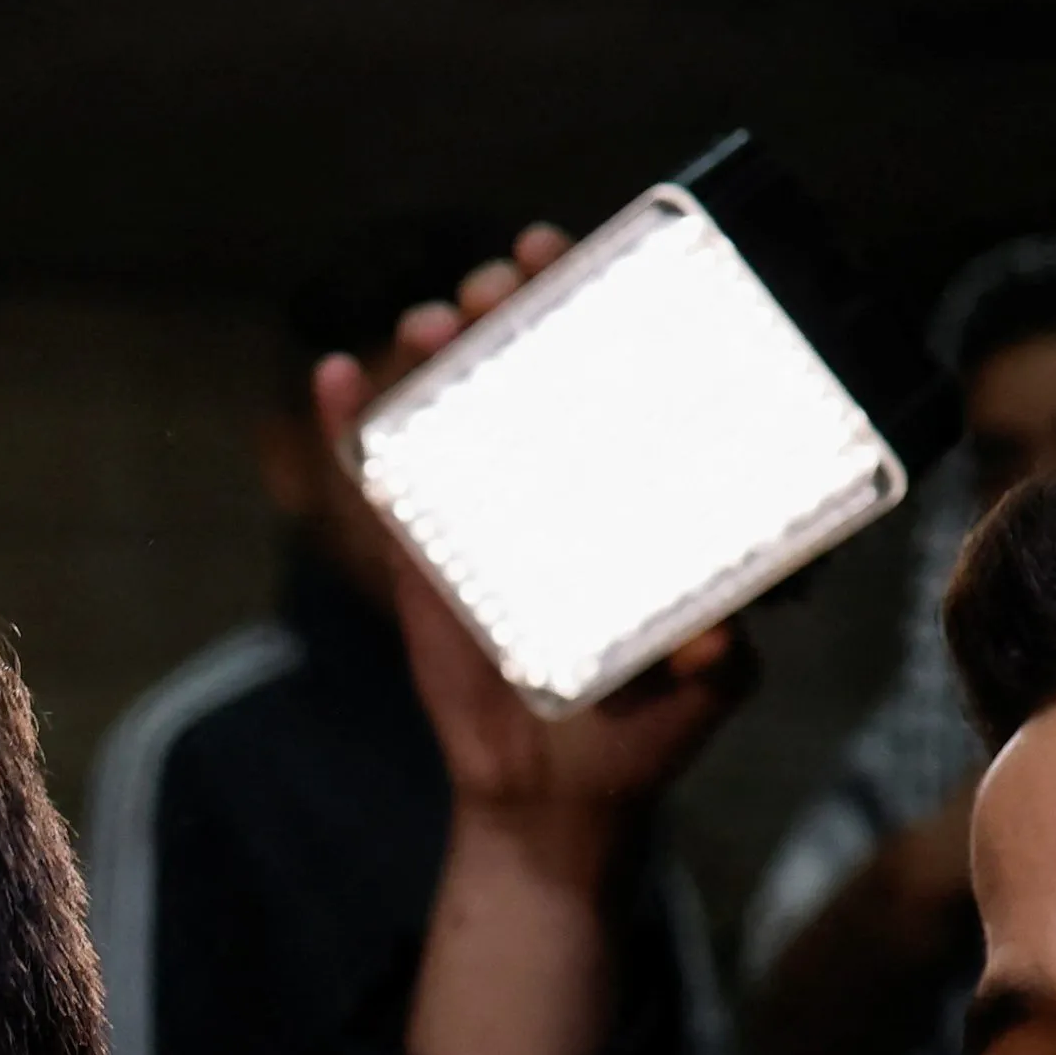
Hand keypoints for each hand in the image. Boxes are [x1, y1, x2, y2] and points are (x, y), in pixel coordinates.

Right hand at [326, 232, 749, 1054]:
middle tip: (498, 280)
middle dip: (506, 304)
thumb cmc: (645, 729)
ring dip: (431, 346)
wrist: (553, 799)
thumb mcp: (708, 687)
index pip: (611, 366)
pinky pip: (378, 477)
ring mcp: (483, 510)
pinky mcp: (422, 555)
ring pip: (448, 403)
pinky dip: (350, 424)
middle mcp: (555, 479)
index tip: (571, 255)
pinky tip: (334, 377)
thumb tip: (718, 639)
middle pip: (523, 362)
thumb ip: (722, 657)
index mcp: (628, 483)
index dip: (591, 299)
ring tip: (428, 319)